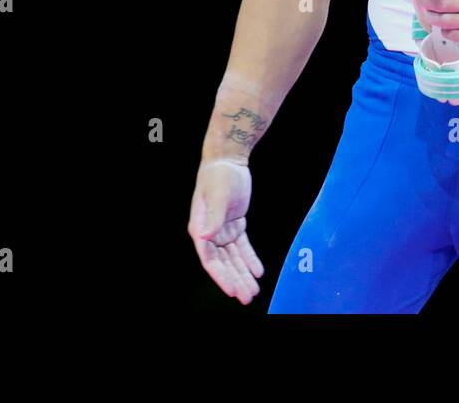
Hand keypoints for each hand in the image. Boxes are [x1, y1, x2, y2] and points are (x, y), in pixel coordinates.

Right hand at [188, 159, 264, 303]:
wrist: (227, 160)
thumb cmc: (219, 176)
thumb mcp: (218, 195)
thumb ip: (214, 217)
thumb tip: (205, 237)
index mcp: (200, 229)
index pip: (210, 260)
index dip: (221, 277)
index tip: (233, 290)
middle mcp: (209, 234)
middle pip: (223, 263)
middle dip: (235, 281)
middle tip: (248, 297)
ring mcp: (222, 230)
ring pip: (234, 258)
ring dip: (243, 273)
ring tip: (254, 291)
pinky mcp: (234, 225)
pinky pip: (242, 247)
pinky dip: (250, 259)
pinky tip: (258, 271)